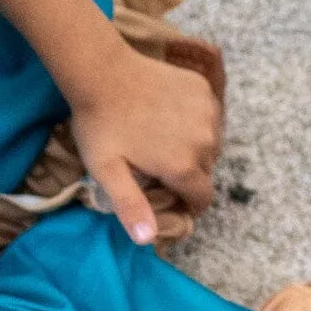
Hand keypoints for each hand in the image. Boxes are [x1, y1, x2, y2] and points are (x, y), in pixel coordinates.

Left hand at [68, 44, 220, 245]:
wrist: (101, 71)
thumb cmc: (100, 125)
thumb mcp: (107, 171)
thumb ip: (131, 206)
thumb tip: (148, 239)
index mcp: (183, 165)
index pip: (202, 198)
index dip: (187, 202)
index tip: (168, 193)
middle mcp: (204, 140)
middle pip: (206, 170)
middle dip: (188, 173)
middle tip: (157, 164)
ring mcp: (207, 111)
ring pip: (210, 142)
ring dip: (193, 146)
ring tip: (162, 138)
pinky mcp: (202, 88)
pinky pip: (207, 114)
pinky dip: (194, 119)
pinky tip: (168, 114)